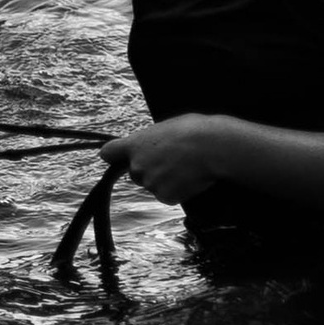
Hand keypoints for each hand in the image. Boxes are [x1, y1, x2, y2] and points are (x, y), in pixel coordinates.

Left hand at [106, 115, 223, 203]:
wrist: (214, 147)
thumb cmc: (194, 131)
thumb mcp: (165, 127)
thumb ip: (149, 141)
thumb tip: (149, 147)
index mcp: (135, 145)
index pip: (108, 153)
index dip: (115, 155)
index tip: (119, 157)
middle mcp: (137, 166)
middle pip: (135, 173)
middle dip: (148, 169)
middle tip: (171, 159)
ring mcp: (150, 183)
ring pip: (152, 185)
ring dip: (164, 179)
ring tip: (185, 166)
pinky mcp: (165, 197)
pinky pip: (167, 195)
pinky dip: (177, 190)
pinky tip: (189, 178)